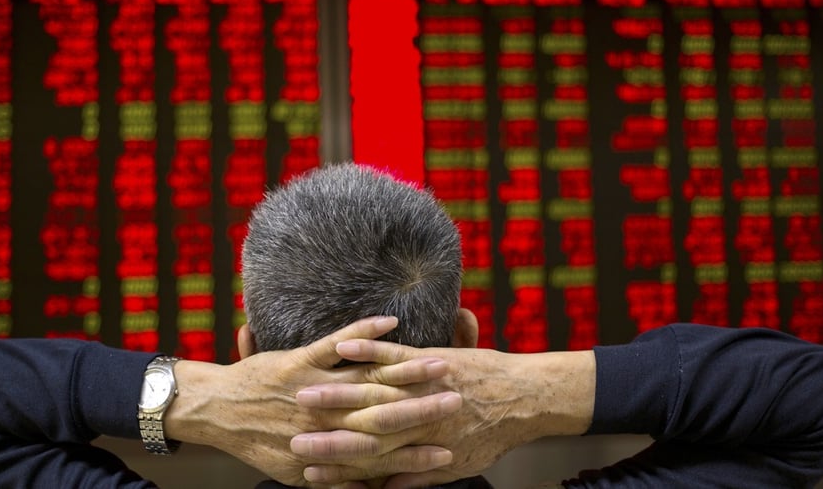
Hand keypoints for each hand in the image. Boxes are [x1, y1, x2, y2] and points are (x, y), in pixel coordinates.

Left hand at [165, 317, 463, 486]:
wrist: (213, 413)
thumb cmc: (253, 438)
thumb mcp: (292, 468)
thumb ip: (332, 478)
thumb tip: (367, 488)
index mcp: (328, 448)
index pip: (384, 455)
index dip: (420, 455)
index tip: (452, 452)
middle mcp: (326, 421)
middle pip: (386, 415)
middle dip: (426, 409)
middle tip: (460, 403)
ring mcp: (314, 389)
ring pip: (368, 381)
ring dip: (408, 372)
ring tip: (443, 366)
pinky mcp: (299, 363)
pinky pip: (334, 345)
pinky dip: (363, 334)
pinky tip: (389, 321)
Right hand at [291, 340, 596, 487]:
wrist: (533, 401)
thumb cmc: (497, 431)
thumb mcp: (461, 464)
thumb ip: (423, 477)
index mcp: (417, 446)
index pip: (367, 458)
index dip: (333, 465)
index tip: (303, 469)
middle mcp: (412, 419)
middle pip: (361, 425)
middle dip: (322, 433)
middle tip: (289, 438)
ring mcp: (419, 388)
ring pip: (370, 388)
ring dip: (332, 393)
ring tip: (300, 395)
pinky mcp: (429, 361)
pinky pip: (393, 353)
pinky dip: (366, 345)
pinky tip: (343, 347)